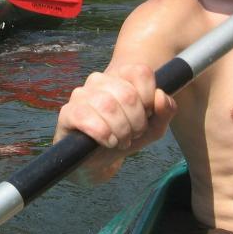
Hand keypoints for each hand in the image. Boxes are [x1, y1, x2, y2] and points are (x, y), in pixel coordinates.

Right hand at [53, 64, 176, 179]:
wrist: (98, 162)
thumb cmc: (124, 138)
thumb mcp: (153, 128)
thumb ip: (165, 111)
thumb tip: (160, 96)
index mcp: (119, 76)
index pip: (141, 72)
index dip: (149, 98)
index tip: (147, 115)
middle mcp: (98, 80)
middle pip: (128, 93)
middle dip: (136, 122)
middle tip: (133, 135)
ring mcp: (81, 94)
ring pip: (108, 105)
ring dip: (120, 130)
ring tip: (120, 141)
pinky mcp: (67, 113)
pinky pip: (87, 117)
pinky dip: (103, 133)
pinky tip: (107, 141)